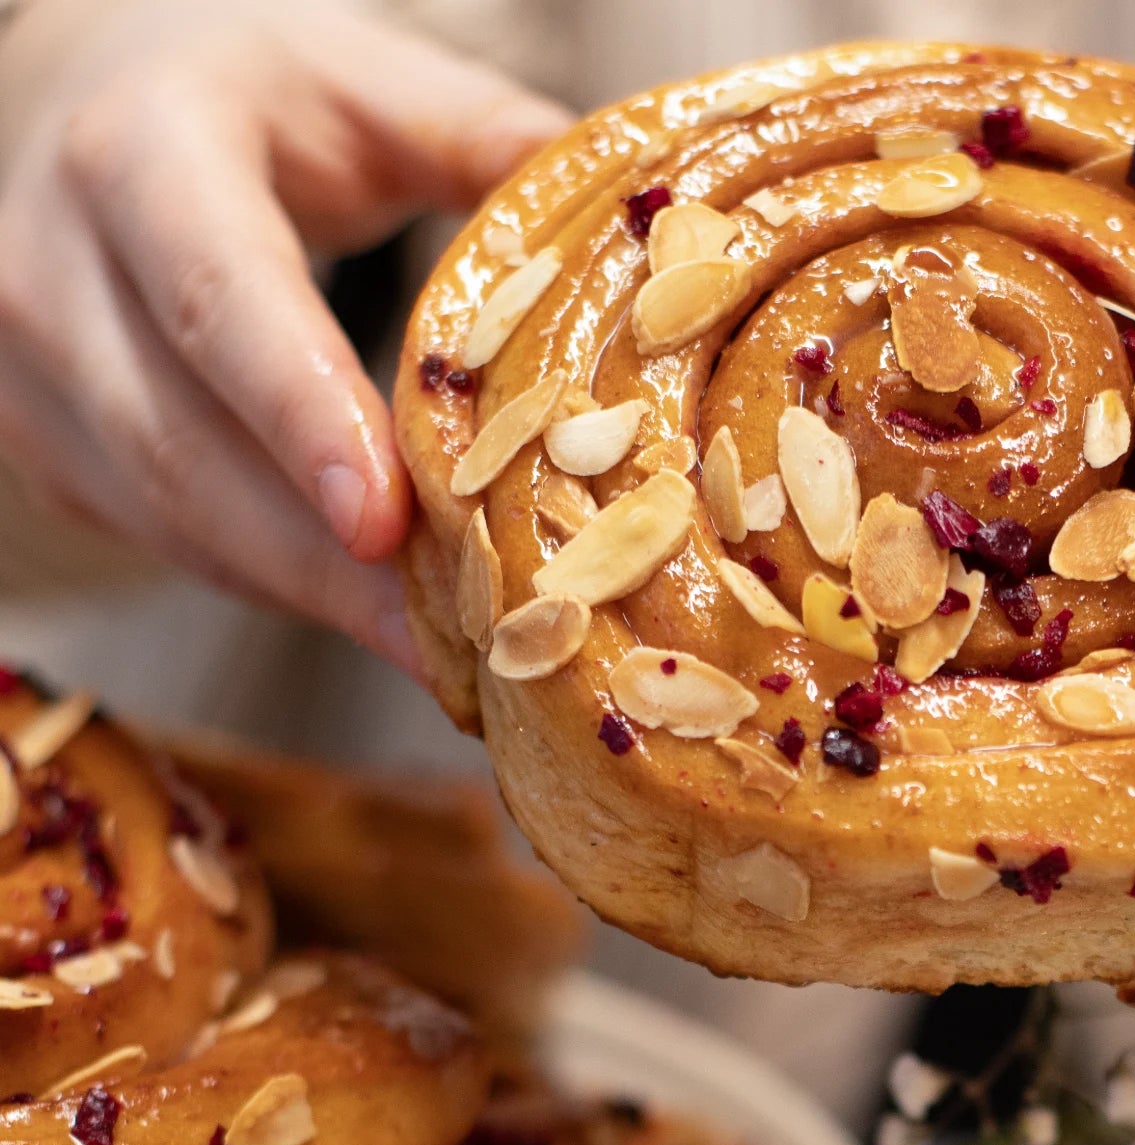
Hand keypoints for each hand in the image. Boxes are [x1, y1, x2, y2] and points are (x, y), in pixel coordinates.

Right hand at [0, 0, 570, 668]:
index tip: (384, 523)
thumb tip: (655, 234)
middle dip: (330, 564)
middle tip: (470, 639)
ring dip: (318, 598)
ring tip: (457, 652)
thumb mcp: (377, 86)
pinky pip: (176, 545)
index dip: (301, 417)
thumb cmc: (265, 103)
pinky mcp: (56, 456)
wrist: (101, 111)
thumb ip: (500, 149)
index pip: (217, 300)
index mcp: (143, 155)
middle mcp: (54, 269)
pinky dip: (288, 590)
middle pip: (187, 448)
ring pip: (174, 520)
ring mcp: (33, 377)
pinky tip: (388, 618)